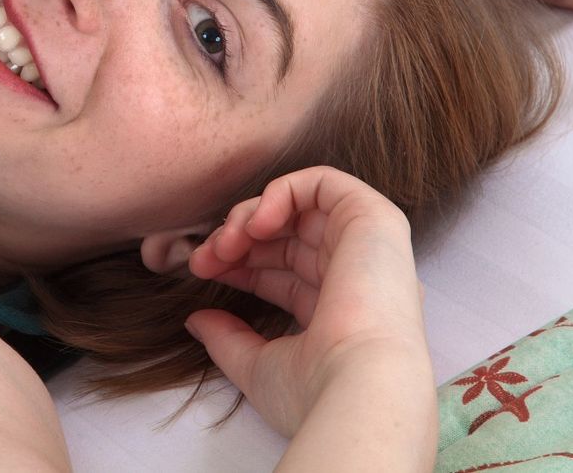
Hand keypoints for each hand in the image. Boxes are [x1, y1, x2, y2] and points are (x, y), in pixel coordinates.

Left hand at [186, 167, 430, 437]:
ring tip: (225, 243)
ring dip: (251, 216)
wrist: (359, 388)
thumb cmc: (316, 390)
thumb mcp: (258, 366)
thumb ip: (228, 339)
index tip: (203, 271)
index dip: (239, 264)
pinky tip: (256, 224)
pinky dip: (282, 190)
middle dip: (236, 240)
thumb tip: (197, 321)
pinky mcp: (376, 219)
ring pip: (300, 207)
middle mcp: (357, 276)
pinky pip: (324, 182)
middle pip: (286, 237)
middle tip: (202, 259)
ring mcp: (369, 246)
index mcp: (339, 311)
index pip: (282, 272)